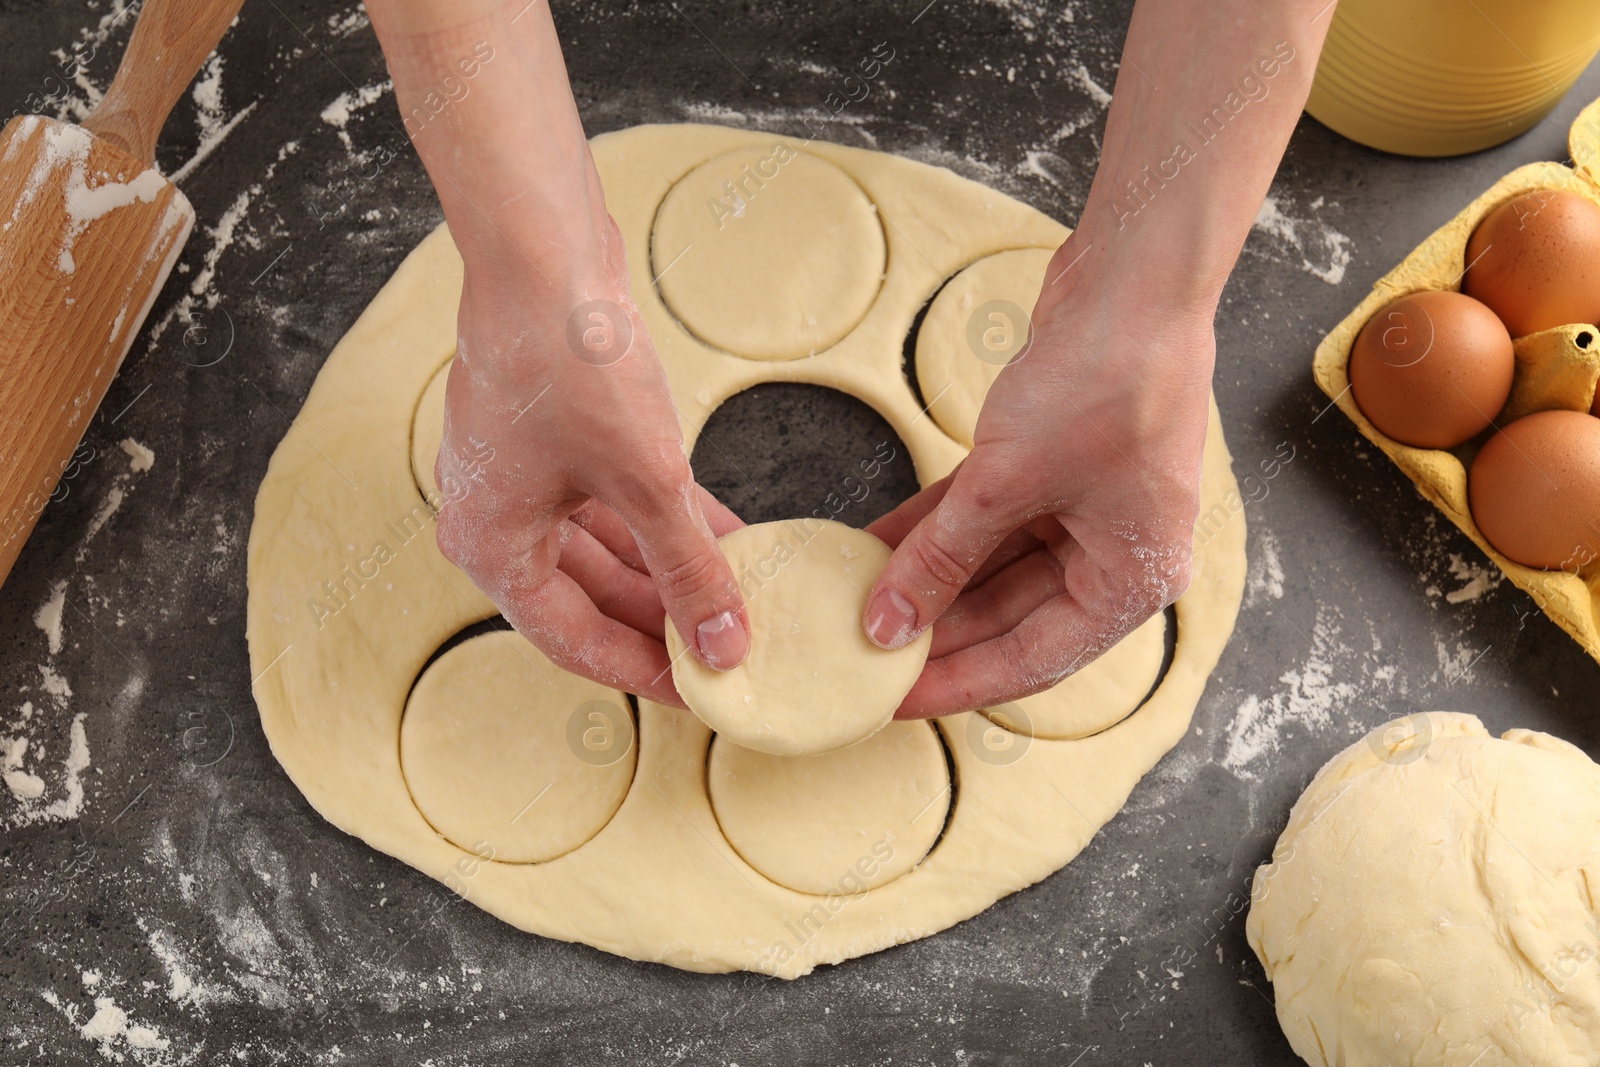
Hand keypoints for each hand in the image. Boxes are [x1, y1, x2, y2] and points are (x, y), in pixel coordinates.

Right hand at [433, 218, 748, 707]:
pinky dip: (669, 520)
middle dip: (664, 620)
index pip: (571, 641)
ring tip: (742, 597)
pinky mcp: (560, 437)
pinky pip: (619, 500)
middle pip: (591, 597)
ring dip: (673, 570)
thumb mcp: (644, 482)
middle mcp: (498, 519)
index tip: (700, 693)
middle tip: (732, 648)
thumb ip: (688, 569)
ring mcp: (527, 476)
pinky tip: (731, 538)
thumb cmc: (567, 361)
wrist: (544, 250)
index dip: (641, 670)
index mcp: (491, 546)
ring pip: (611, 549)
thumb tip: (725, 644)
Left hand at [862, 238, 1214, 717]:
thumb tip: (886, 625)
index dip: (953, 684)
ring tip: (852, 605)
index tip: (888, 703)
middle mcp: (1112, 555)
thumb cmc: (1101, 385)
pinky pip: (979, 518)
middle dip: (931, 634)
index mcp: (1130, 584)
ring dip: (923, 581)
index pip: (1029, 661)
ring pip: (987, 567)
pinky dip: (930, 532)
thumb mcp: (1004, 486)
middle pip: (1006, 617)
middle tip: (858, 658)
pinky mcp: (1048, 467)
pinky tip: (871, 547)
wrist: (1129, 282)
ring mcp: (1082, 511)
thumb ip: (941, 559)